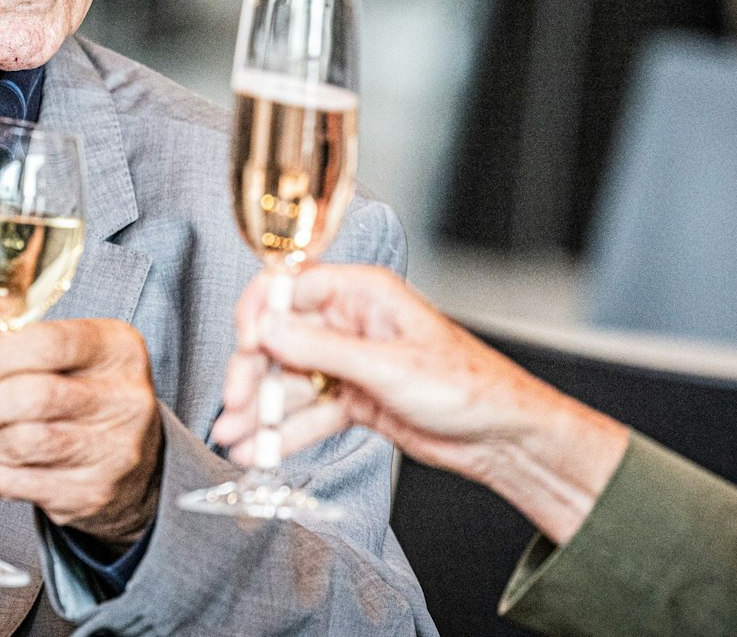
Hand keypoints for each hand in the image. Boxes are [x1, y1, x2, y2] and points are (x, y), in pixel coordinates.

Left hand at [0, 318, 161, 544]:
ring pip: (24, 444)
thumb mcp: (67, 358)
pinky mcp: (91, 492)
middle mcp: (122, 398)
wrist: (135, 463)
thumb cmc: (87, 397)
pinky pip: (19, 484)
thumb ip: (13, 348)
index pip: (50, 343)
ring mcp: (111, 450)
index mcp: (115, 349)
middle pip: (34, 398)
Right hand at [210, 264, 629, 542]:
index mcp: (364, 293)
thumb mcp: (388, 365)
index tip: (244, 344)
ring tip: (235, 439)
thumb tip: (266, 327)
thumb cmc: (467, 386)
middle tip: (234, 405)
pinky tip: (259, 450)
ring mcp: (350, 364)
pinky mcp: (354, 400)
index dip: (259, 313)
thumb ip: (321, 349)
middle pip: (281, 340)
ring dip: (260, 411)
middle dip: (252, 373)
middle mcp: (351, 323)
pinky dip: (283, 433)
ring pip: (289, 382)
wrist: (501, 437)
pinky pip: (308, 413)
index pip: (291, 287)